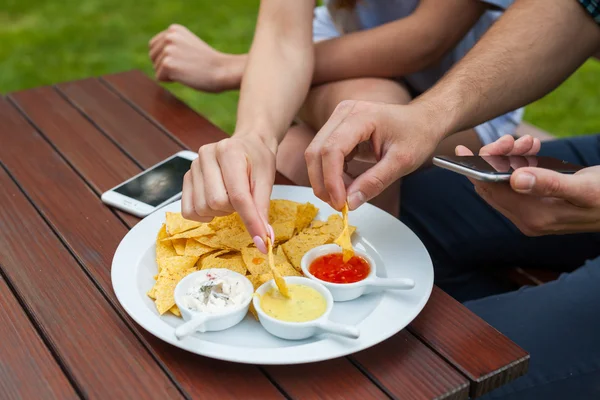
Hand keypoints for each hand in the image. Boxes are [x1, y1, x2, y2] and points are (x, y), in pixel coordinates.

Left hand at [149, 24, 240, 92]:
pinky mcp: (168, 64)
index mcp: (174, 29)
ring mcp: (167, 50)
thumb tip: (155, 58)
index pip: (154, 47)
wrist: (223, 70)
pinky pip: (160, 78)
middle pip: (152, 58)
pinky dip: (172, 81)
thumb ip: (172, 46)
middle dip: (166, 66)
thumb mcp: (189, 46)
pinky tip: (186, 75)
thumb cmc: (209, 63)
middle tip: (187, 66)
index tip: (185, 59)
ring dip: (171, 74)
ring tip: (189, 69)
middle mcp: (169, 36)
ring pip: (156, 69)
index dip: (166, 58)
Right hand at [181, 135, 275, 250]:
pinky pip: (188, 210)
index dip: (250, 221)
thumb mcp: (266, 180)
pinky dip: (203, 215)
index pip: (238, 195)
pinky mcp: (187, 177)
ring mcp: (194, 166)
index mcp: (230, 152)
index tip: (261, 242)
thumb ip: (262, 209)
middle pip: (217, 203)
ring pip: (202, 208)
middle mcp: (207, 156)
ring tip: (229, 198)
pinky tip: (214, 205)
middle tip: (242, 200)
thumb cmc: (258, 161)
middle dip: (233, 209)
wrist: (248, 145)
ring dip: (220, 211)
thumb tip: (264, 238)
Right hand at [305, 101, 440, 209]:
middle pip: (316, 151)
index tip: (340, 203)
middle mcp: (344, 113)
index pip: (332, 149)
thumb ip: (375, 182)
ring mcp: (338, 119)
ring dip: (325, 180)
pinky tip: (347, 183)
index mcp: (361, 116)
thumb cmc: (416, 135)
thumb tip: (350, 203)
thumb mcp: (401, 162)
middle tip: (339, 205)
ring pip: (316, 154)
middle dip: (323, 183)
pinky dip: (331, 174)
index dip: (331, 179)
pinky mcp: (337, 129)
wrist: (422, 120)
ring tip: (346, 195)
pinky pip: (324, 155)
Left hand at [456, 135, 599, 235]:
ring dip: (511, 157)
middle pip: (494, 186)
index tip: (466, 150)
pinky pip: (517, 181)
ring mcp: (532, 213)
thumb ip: (549, 184)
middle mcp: (528, 219)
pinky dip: (521, 162)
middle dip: (496, 159)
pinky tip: (532, 149)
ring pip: (504, 181)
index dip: (477, 170)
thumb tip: (516, 179)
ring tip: (529, 142)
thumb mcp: (583, 188)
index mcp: (533, 218)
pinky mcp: (538, 205)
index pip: (491, 192)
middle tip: (510, 140)